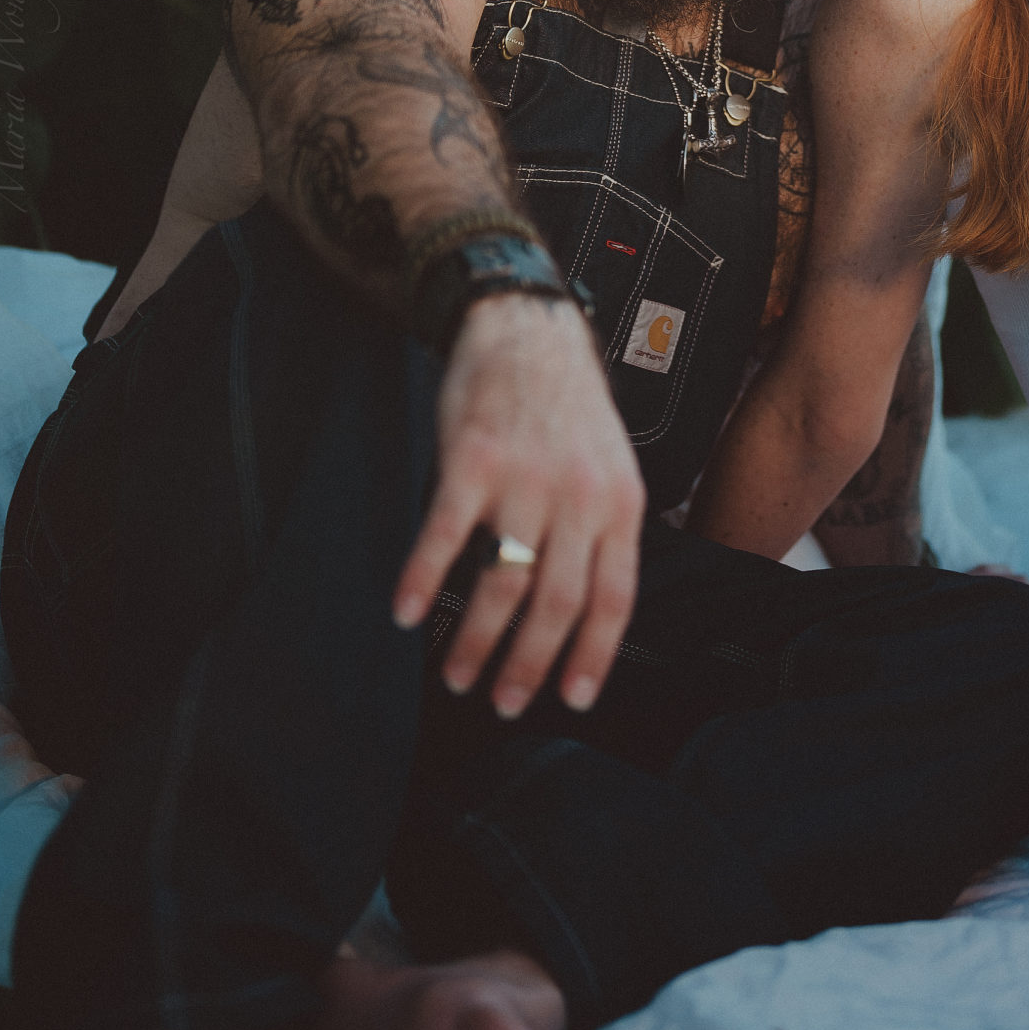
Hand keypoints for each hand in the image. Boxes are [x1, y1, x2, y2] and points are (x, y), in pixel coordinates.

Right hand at [393, 292, 644, 717]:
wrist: (527, 326)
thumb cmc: (566, 402)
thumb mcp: (612, 463)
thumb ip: (604, 528)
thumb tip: (593, 607)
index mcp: (620, 502)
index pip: (614, 599)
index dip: (593, 658)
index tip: (572, 699)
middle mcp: (578, 496)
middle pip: (557, 605)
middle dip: (529, 666)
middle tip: (504, 703)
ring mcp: (524, 479)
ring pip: (503, 584)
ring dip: (476, 642)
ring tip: (457, 674)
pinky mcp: (472, 461)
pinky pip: (444, 537)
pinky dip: (423, 582)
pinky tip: (408, 613)